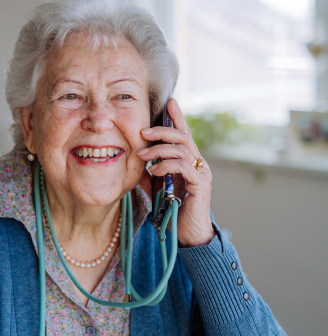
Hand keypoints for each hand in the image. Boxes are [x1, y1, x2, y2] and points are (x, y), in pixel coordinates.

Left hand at [136, 99, 213, 246]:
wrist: (187, 234)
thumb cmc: (173, 210)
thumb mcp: (157, 186)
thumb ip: (150, 172)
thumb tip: (134, 160)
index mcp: (188, 160)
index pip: (183, 133)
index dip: (177, 117)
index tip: (169, 101)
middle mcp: (198, 163)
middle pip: (183, 136)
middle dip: (162, 130)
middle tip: (143, 132)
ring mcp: (201, 172)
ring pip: (182, 149)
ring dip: (159, 149)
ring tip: (143, 155)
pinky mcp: (201, 184)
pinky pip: (183, 166)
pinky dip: (166, 165)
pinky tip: (154, 170)